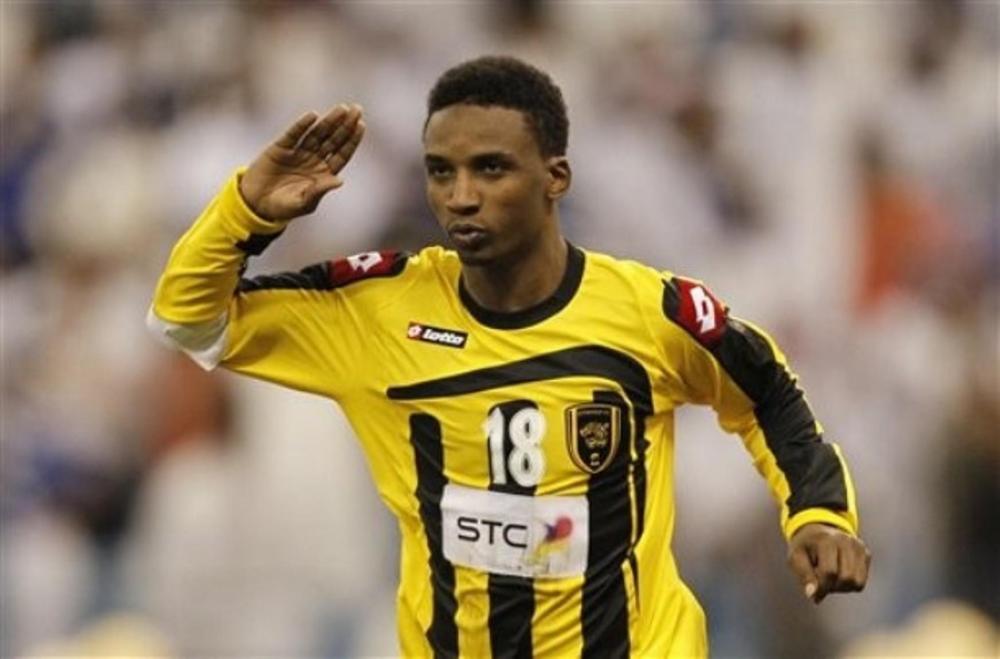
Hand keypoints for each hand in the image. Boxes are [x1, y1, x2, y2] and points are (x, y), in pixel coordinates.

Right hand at [239, 104, 365, 220]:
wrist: (256, 204)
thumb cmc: (284, 207)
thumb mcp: (304, 203)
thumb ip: (320, 191)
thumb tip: (339, 180)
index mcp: (324, 173)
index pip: (342, 153)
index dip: (352, 140)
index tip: (361, 125)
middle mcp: (314, 159)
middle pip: (334, 139)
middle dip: (345, 125)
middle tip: (357, 109)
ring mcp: (298, 152)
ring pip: (317, 133)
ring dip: (329, 121)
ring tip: (342, 109)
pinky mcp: (281, 147)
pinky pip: (294, 134)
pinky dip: (302, 125)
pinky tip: (313, 116)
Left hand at [787, 523, 870, 603]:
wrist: (816, 531)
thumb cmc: (804, 548)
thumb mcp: (795, 558)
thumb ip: (804, 576)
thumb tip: (813, 595)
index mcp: (826, 540)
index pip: (829, 572)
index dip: (821, 587)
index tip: (814, 593)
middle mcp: (846, 541)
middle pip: (847, 578)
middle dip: (833, 587)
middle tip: (821, 582)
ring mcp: (858, 546)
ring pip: (857, 582)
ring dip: (842, 587)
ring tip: (830, 578)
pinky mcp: (865, 553)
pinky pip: (862, 581)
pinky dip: (850, 584)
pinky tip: (839, 574)